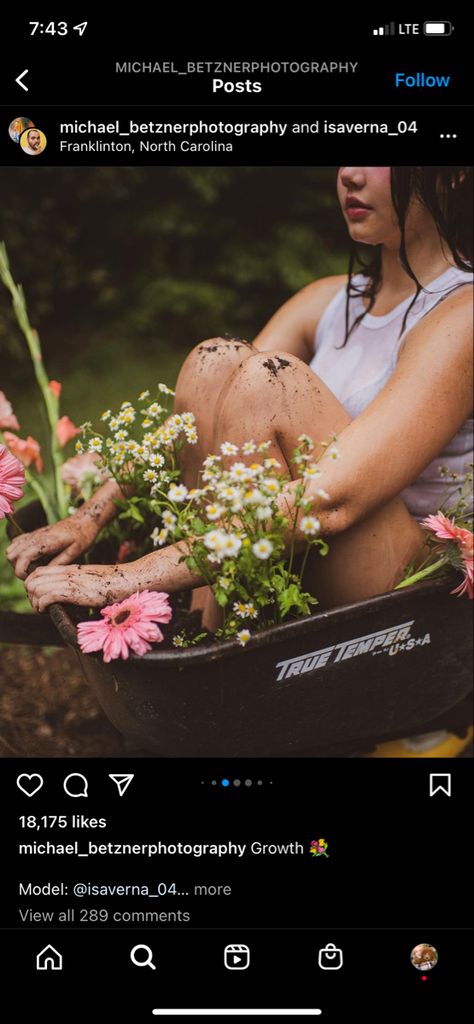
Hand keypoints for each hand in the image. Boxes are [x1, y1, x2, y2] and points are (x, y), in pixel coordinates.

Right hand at [6, 513, 99, 579]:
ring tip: (32, 568)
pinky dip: (18, 553)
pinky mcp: (33, 533)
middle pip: (11, 554)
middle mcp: (36, 536)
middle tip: (32, 574)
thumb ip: (59, 562)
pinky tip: (31, 559)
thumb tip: (43, 574)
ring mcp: (33, 534)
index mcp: (46, 542)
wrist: (84, 520)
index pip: (23, 557)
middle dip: (18, 568)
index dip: (21, 571)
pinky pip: (16, 543)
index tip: (31, 578)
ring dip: (17, 561)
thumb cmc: (82, 536)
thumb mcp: (76, 551)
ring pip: (11, 549)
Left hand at [25, 562, 140, 612]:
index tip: (39, 597)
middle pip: (32, 579)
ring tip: (43, 610)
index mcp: (69, 569)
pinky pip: (47, 596)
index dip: (33, 584)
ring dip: (35, 602)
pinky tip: (48, 611)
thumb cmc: (113, 583)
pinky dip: (42, 605)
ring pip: (36, 587)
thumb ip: (79, 582)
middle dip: (31, 595)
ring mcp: (70, 581)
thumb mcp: (91, 579)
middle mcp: (66, 573)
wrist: (127, 579)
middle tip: (40, 606)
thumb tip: (71, 592)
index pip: (38, 571)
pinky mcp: (75, 592)